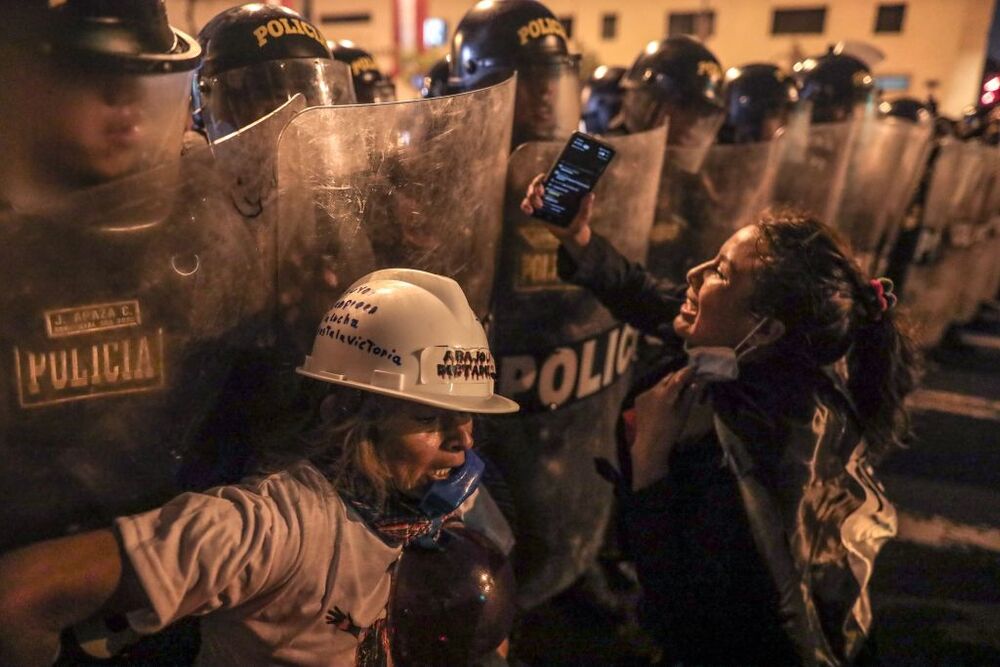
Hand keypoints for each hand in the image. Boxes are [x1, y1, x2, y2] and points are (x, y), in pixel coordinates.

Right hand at [519, 173, 594, 247]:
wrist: (571, 235)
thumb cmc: (579, 222)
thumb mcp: (584, 215)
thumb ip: (586, 207)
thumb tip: (590, 194)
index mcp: (560, 189)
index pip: (548, 177)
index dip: (543, 177)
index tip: (544, 182)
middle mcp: (549, 193)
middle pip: (536, 184)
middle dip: (535, 188)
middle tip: (541, 195)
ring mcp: (541, 202)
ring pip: (530, 193)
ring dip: (530, 197)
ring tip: (539, 206)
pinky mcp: (536, 212)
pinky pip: (526, 206)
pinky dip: (525, 206)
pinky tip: (529, 211)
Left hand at [630, 366, 701, 490]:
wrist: (650, 443)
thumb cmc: (670, 430)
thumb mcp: (683, 413)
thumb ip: (689, 396)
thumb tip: (695, 383)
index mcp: (666, 394)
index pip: (679, 377)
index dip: (687, 371)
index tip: (694, 367)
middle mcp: (653, 391)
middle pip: (668, 378)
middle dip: (677, 377)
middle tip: (687, 377)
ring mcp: (644, 394)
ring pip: (659, 384)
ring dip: (668, 384)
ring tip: (676, 388)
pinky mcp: (638, 399)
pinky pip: (651, 391)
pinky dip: (659, 392)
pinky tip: (663, 400)